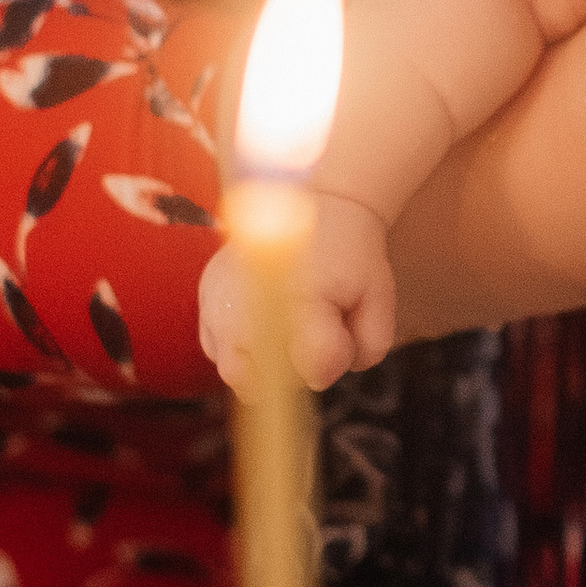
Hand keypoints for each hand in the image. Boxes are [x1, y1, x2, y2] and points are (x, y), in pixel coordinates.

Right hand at [199, 190, 396, 396]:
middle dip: (288, 375)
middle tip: (309, 335)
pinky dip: (238, 348)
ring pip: (233, 371)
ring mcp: (220, 300)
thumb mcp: (378, 298)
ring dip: (260, 364)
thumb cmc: (351, 257)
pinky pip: (215, 350)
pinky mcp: (206, 294)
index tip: (338, 338)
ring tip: (287, 324)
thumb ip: (366, 345)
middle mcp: (250, 303)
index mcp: (303, 299)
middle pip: (259, 382)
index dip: (329, 365)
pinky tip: (262, 322)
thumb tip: (321, 375)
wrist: (317, 204)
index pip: (313, 370)